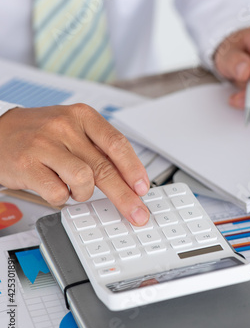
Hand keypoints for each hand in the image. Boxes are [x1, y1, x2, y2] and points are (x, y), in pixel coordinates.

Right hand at [0, 104, 149, 224]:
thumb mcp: (72, 128)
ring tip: (75, 189)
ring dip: (84, 193)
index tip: (143, 187)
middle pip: (104, 167)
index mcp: (82, 116)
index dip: (134, 169)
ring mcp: (46, 145)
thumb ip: (98, 148)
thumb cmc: (39, 132)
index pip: (117, 143)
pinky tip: (56, 188)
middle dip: (124, 195)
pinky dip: (62, 198)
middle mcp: (65, 127)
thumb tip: (127, 176)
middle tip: (136, 212)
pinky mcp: (28, 165)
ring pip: (84, 180)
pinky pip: (58, 193)